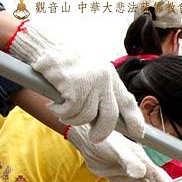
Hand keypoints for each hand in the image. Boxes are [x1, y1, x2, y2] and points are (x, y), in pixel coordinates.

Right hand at [9, 23, 143, 141]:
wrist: (43, 43)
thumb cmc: (66, 62)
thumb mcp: (90, 73)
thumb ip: (101, 92)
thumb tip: (108, 120)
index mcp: (110, 75)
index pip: (126, 101)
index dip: (134, 120)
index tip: (139, 134)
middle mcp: (104, 78)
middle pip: (110, 116)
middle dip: (102, 132)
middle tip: (95, 139)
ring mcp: (89, 82)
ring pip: (86, 116)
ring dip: (71, 118)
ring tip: (61, 110)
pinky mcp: (73, 85)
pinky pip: (70, 111)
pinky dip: (60, 111)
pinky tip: (54, 103)